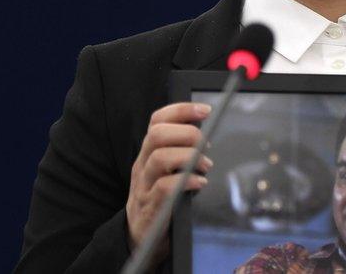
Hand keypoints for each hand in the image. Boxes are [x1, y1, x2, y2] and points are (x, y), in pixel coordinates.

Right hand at [126, 102, 213, 253]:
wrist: (139, 234)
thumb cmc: (159, 197)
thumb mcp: (166, 169)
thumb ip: (180, 151)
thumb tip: (205, 134)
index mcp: (148, 151)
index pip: (157, 120)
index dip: (181, 110)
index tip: (204, 110)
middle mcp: (143, 164)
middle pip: (157, 135)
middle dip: (186, 134)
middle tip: (205, 144)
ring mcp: (144, 185)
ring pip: (160, 158)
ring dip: (189, 158)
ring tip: (206, 166)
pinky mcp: (151, 206)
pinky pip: (165, 188)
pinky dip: (186, 181)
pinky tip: (199, 183)